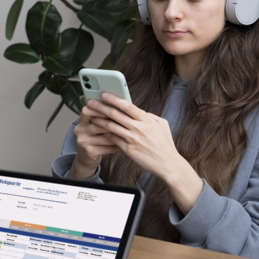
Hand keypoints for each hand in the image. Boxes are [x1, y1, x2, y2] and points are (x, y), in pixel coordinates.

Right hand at [68, 102, 121, 178]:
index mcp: (82, 121)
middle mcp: (80, 130)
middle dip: (114, 122)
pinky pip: (107, 147)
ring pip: (105, 136)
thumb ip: (103, 117)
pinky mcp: (89, 151)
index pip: (87, 110)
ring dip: (119, 135)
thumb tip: (121, 107)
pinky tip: (125, 145)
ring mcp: (84, 141)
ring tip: (129, 133)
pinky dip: (117, 146)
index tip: (114, 108)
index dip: (100, 109)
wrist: (86, 159)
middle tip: (128, 121)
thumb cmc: (95, 139)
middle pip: (98, 123)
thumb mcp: (95, 127)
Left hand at [88, 93, 203, 213]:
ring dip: (99, 120)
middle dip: (101, 107)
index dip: (114, 99)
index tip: (104, 94)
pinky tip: (98, 130)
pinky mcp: (128, 149)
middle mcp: (138, 128)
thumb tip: (139, 111)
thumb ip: (149, 116)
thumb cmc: (165, 144)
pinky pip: (113, 139)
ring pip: (111, 126)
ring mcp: (132, 139)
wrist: (168, 164)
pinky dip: (105, 133)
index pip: (127, 105)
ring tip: (91, 116)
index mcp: (146, 119)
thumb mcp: (161, 124)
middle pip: (115, 114)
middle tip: (91, 103)